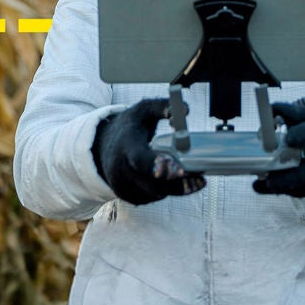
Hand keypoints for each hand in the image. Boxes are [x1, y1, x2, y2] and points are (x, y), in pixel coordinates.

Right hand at [91, 98, 207, 204]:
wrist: (103, 145)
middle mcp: (120, 168)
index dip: (159, 166)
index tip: (181, 170)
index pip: (140, 160)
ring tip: (192, 179)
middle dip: (179, 184)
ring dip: (175, 189)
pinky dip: (165, 191)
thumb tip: (185, 110)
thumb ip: (164, 106)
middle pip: (153, 184)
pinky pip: (152, 198)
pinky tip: (173, 181)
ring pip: (155, 194)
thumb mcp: (144, 110)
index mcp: (126, 145)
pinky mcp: (127, 195)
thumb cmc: (130, 126)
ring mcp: (122, 185)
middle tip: (201, 180)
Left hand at [252, 101, 304, 202]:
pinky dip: (284, 191)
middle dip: (291, 177)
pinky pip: (303, 193)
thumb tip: (267, 112)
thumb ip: (286, 112)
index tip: (287, 138)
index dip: (303, 135)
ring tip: (264, 184)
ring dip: (284, 187)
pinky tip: (267, 187)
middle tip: (269, 179)